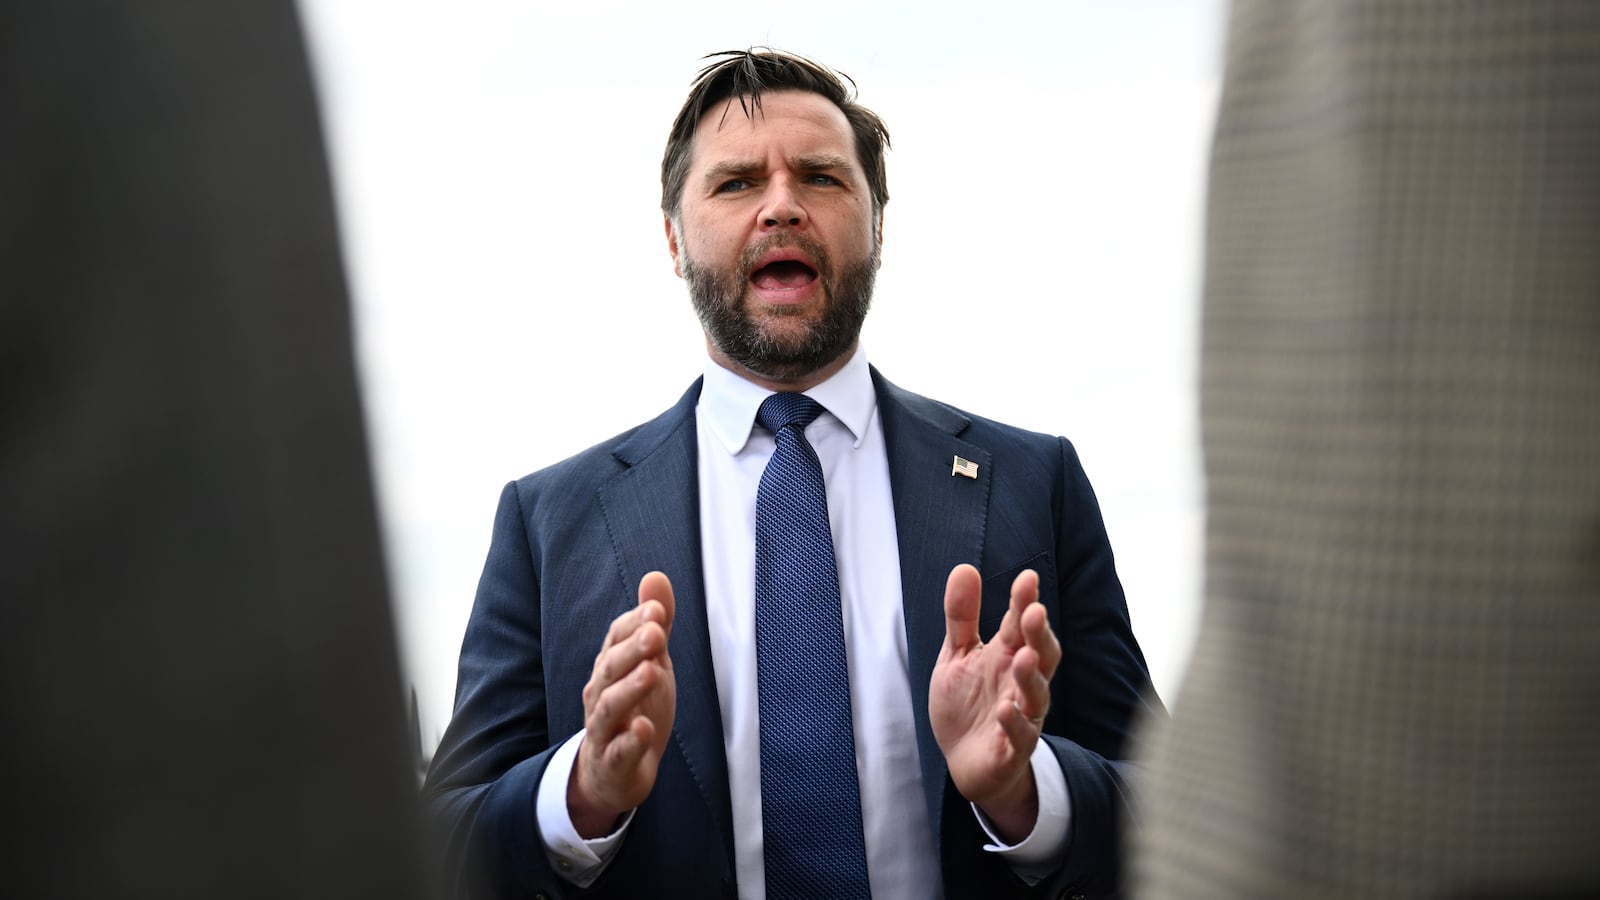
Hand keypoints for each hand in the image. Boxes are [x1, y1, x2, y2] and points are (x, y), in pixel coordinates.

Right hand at [568, 571, 676, 837]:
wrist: (614, 773)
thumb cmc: (634, 709)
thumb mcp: (650, 662)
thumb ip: (655, 623)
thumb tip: (655, 575)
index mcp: (611, 667)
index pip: (616, 638)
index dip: (635, 623)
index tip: (657, 610)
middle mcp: (600, 693)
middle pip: (611, 667)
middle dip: (633, 648)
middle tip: (657, 632)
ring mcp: (604, 729)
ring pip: (610, 706)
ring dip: (630, 688)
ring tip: (653, 671)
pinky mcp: (613, 762)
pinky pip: (619, 751)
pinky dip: (631, 741)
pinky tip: (644, 729)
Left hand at [929, 564, 1061, 842]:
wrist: (964, 761)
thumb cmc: (967, 703)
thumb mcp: (957, 654)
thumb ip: (962, 616)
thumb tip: (964, 567)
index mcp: (1008, 655)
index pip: (1020, 624)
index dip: (1024, 601)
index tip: (1027, 577)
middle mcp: (1020, 682)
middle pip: (1041, 655)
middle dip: (1039, 634)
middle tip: (1034, 612)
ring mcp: (1022, 715)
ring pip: (1036, 695)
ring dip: (1031, 676)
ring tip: (1023, 657)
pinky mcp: (1013, 748)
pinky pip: (1020, 736)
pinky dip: (1014, 723)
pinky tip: (1004, 709)